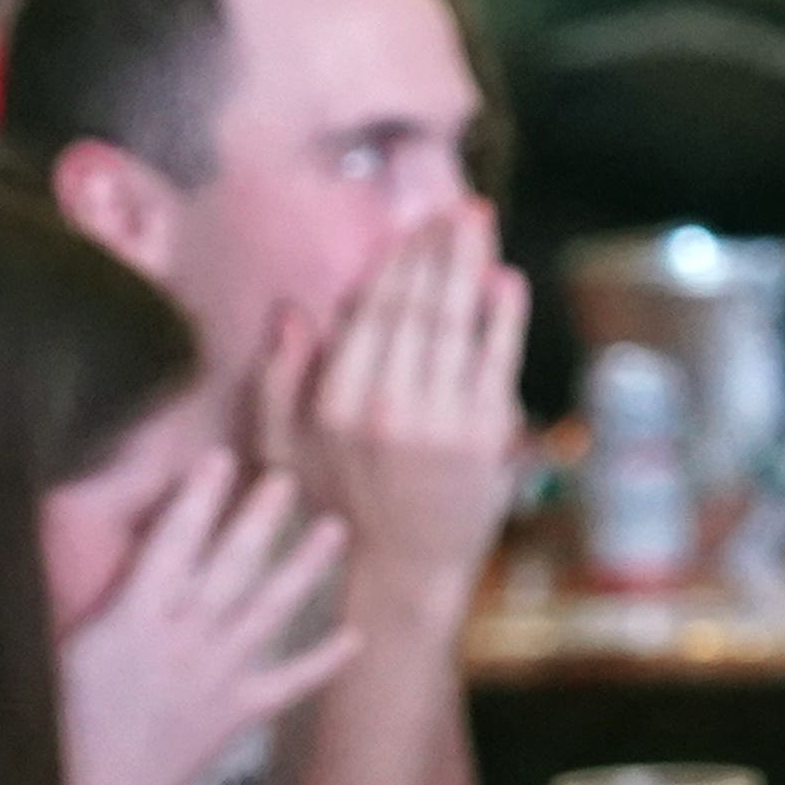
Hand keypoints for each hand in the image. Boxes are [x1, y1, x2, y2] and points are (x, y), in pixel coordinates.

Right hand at [56, 446, 354, 784]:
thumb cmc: (67, 722)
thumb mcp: (75, 647)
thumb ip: (112, 600)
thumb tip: (138, 555)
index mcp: (133, 620)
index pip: (172, 544)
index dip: (199, 499)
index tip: (221, 459)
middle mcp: (182, 641)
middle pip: (229, 568)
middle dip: (258, 520)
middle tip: (287, 480)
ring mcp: (215, 677)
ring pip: (268, 612)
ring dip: (303, 569)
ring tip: (332, 531)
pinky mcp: (237, 714)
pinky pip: (289, 684)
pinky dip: (323, 662)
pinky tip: (354, 638)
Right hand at [258, 204, 528, 603]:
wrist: (400, 577)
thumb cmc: (339, 509)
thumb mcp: (283, 451)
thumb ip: (278, 381)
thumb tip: (294, 311)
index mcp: (337, 402)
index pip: (368, 313)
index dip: (392, 263)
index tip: (408, 228)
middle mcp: (385, 407)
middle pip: (414, 307)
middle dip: (435, 249)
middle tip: (452, 207)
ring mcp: (439, 422)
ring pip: (455, 323)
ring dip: (468, 264)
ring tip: (477, 221)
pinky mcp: (484, 439)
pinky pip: (496, 361)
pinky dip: (503, 316)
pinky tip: (506, 280)